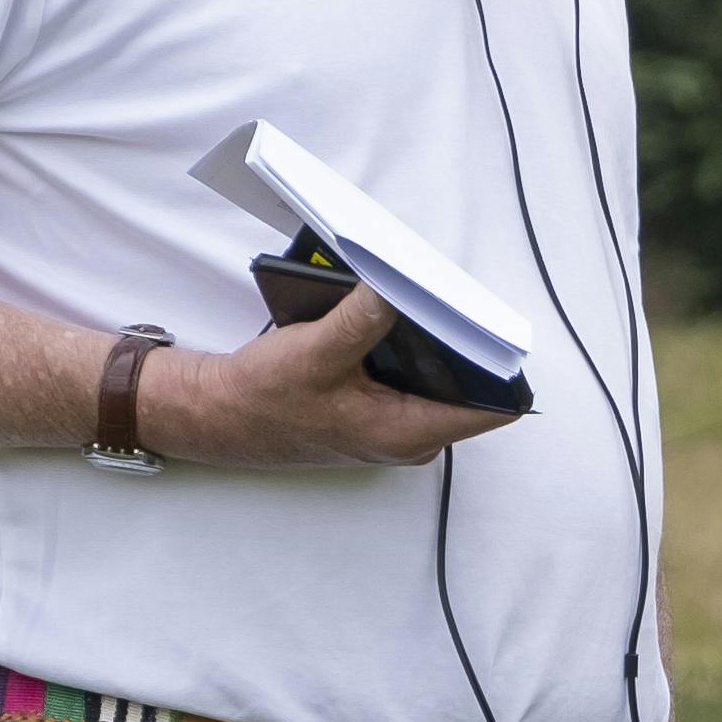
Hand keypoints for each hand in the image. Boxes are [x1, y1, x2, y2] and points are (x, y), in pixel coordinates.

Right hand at [136, 288, 517, 470]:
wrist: (222, 415)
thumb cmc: (265, 399)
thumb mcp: (316, 353)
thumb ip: (362, 320)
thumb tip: (399, 286)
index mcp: (409, 433)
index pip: (490, 409)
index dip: (500, 368)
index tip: (494, 326)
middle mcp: (412, 435)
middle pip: (467, 387)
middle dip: (461, 342)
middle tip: (448, 297)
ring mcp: (397, 424)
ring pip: (439, 377)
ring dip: (432, 341)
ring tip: (420, 298)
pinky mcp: (379, 409)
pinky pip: (412, 374)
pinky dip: (407, 346)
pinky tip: (392, 314)